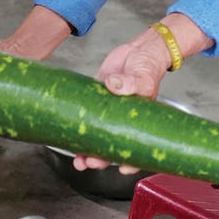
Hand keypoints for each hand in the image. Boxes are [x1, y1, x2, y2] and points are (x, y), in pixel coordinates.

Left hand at [72, 33, 171, 173]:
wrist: (137, 50)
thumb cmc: (148, 66)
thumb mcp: (144, 76)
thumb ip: (132, 82)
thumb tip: (115, 85)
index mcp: (139, 120)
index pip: (137, 147)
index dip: (131, 161)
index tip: (122, 168)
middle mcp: (123, 118)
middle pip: (112, 145)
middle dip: (101, 157)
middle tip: (90, 162)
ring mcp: (109, 110)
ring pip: (98, 134)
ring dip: (87, 147)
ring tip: (77, 159)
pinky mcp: (97, 97)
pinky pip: (87, 114)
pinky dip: (80, 125)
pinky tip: (69, 132)